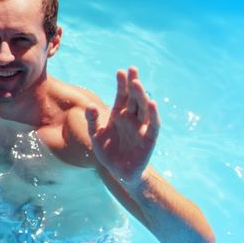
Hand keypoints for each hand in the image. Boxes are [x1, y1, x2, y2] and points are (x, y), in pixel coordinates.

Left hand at [85, 67, 160, 186]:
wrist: (119, 173)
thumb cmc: (108, 152)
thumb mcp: (95, 135)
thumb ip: (91, 121)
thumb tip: (90, 106)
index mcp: (119, 115)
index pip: (122, 96)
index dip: (122, 84)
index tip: (121, 71)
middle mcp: (132, 118)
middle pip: (134, 98)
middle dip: (133, 84)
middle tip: (132, 70)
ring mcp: (141, 127)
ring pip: (143, 108)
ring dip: (142, 96)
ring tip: (138, 83)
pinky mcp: (149, 139)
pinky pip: (153, 125)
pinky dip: (153, 115)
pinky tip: (152, 104)